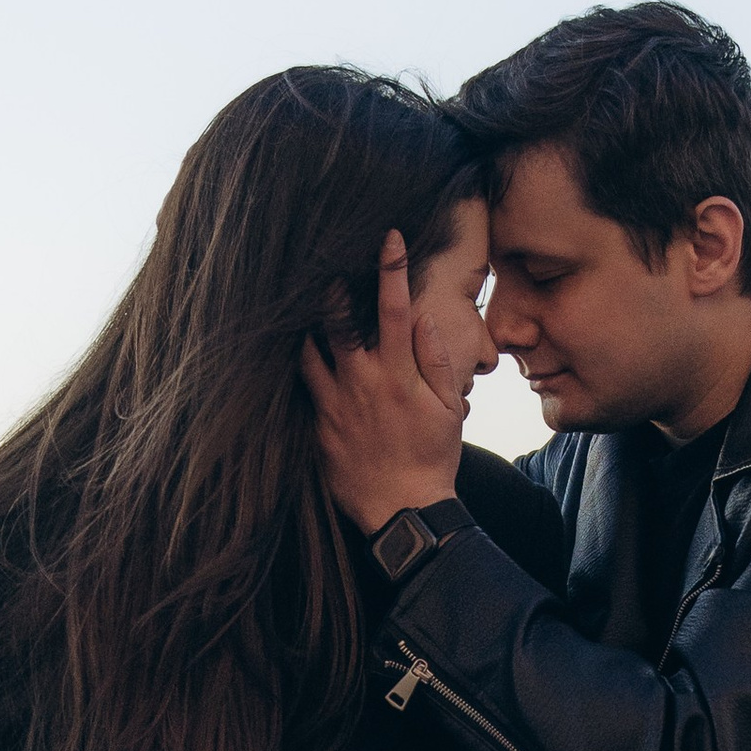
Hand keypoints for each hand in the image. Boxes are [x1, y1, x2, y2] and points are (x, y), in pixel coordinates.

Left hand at [301, 231, 468, 531]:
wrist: (403, 511)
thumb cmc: (432, 459)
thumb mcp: (447, 409)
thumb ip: (435, 360)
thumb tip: (424, 320)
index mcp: (399, 375)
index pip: (393, 308)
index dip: (391, 268)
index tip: (389, 239)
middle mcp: (362, 383)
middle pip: (337, 321)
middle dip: (330, 290)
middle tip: (324, 268)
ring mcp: (335, 405)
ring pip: (309, 351)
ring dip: (309, 328)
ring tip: (306, 313)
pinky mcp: (318, 427)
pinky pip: (304, 389)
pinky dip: (303, 368)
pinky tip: (302, 358)